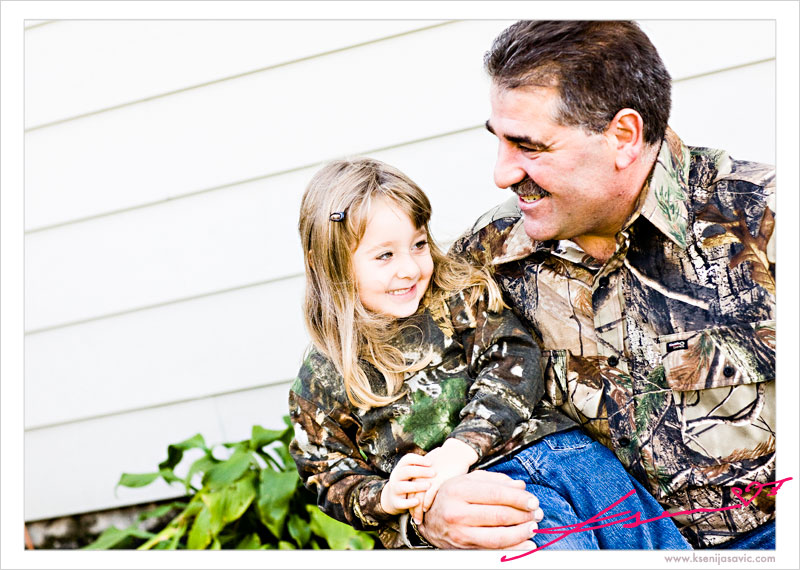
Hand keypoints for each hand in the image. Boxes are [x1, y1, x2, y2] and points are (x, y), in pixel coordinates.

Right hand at [380, 453, 434, 515]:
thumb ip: (423, 463)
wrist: (393, 498)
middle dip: (420, 471)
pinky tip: (418, 501)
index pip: (407, 459)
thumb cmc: (409, 481)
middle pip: (405, 471)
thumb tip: (440, 449)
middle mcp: (396, 477)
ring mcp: (394, 490)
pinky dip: (409, 502)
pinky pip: (401, 502)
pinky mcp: (395, 502)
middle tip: (433, 473)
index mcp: (400, 467)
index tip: (431, 463)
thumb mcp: (412, 471)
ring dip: (416, 486)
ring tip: (428, 486)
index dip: (418, 460)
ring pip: (402, 486)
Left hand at [408, 438, 477, 522]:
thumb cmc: (446, 461)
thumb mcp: (433, 469)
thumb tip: (427, 492)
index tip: (412, 513)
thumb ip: (427, 479)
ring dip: (418, 511)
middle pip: (412, 497)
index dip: (410, 504)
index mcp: (418, 473)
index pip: (410, 492)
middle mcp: (420, 476)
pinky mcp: (437, 480)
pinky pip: (429, 495)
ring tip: (419, 521)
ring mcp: (428, 478)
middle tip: (415, 522)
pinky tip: (427, 511)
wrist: (456, 452)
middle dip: (412, 510)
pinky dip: (427, 504)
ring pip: (419, 498)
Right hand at [417, 470, 543, 548]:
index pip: (495, 494)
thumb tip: (520, 486)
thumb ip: (494, 480)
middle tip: (537, 514)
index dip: (518, 498)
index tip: (533, 501)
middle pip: (499, 515)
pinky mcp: (464, 549)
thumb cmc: (451, 496)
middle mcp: (457, 512)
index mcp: (458, 490)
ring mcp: (460, 533)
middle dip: (523, 515)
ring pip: (498, 537)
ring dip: (521, 533)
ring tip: (533, 527)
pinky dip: (513, 550)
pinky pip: (493, 551)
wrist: (430, 521)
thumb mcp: (467, 480)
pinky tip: (527, 545)